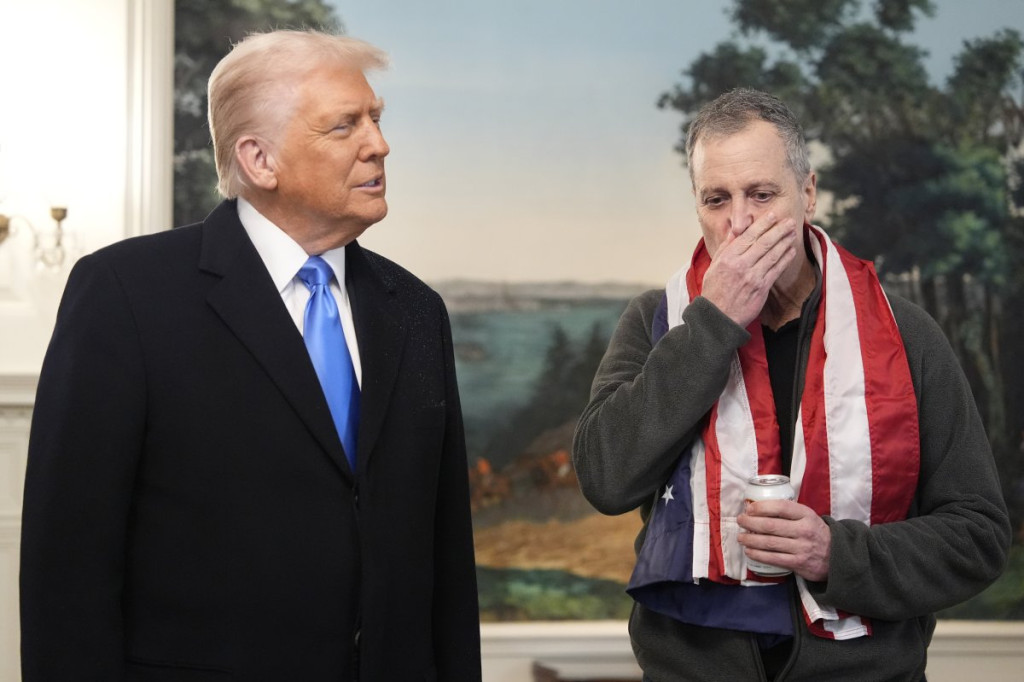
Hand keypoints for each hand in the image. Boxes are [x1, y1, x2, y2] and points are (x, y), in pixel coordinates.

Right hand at [701, 212, 799, 327]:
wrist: (717, 317)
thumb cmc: (714, 291)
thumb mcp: (714, 265)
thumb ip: (726, 246)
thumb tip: (735, 229)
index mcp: (728, 257)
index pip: (748, 236)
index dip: (763, 224)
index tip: (773, 215)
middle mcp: (740, 265)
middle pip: (764, 242)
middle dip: (779, 229)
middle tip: (789, 220)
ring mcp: (752, 277)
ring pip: (773, 254)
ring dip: (785, 241)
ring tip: (793, 232)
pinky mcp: (761, 288)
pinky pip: (776, 269)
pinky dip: (785, 258)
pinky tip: (791, 250)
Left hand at [737, 499, 830, 581]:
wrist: (836, 555)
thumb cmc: (815, 532)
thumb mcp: (807, 516)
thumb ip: (788, 512)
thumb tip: (757, 507)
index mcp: (806, 515)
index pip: (781, 507)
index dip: (762, 507)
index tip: (749, 508)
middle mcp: (804, 530)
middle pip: (771, 525)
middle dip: (751, 523)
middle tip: (740, 521)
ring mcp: (801, 548)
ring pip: (770, 543)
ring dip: (751, 540)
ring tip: (741, 537)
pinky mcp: (798, 563)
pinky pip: (773, 558)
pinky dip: (758, 555)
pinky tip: (749, 551)